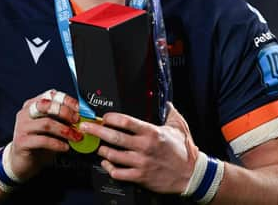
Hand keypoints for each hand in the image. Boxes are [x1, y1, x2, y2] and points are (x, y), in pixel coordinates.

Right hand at [8, 89, 82, 179]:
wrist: (22, 163)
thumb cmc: (39, 143)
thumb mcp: (52, 128)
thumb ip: (63, 120)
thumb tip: (82, 117)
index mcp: (33, 105)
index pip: (51, 95)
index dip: (67, 100)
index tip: (80, 109)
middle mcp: (26, 113)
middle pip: (47, 105)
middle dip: (65, 112)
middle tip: (77, 121)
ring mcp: (22, 127)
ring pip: (46, 123)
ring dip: (65, 130)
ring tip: (75, 137)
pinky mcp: (22, 142)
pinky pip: (43, 140)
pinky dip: (57, 143)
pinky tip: (65, 147)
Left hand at [79, 102, 198, 193]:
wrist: (192, 174)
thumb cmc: (184, 150)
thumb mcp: (179, 126)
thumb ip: (170, 112)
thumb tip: (166, 101)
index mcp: (152, 132)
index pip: (126, 122)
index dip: (111, 118)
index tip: (103, 116)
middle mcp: (144, 147)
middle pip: (114, 137)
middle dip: (97, 131)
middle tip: (86, 127)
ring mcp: (141, 163)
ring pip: (113, 155)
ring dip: (102, 150)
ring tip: (97, 146)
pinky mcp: (140, 177)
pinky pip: (118, 173)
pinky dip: (109, 167)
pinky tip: (106, 163)